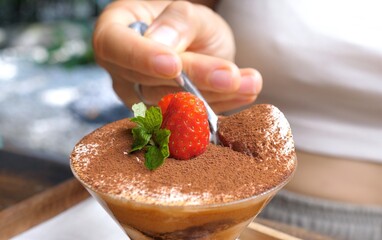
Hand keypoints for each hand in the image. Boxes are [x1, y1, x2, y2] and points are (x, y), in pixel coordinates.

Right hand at [92, 0, 261, 112]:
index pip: (115, 46)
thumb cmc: (185, 23)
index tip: (174, 65)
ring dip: (215, 96)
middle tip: (230, 76)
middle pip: (148, 81)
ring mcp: (139, 98)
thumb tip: (163, 48)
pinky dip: (221, 105)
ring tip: (250, 83)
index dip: (142, 58)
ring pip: (171, 105)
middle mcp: (120, 70)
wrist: (195, 45)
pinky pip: (189, 119)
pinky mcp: (162, 118)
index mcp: (113, 32)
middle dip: (194, 80)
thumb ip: (178, 22)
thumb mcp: (188, 13)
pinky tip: (246, 93)